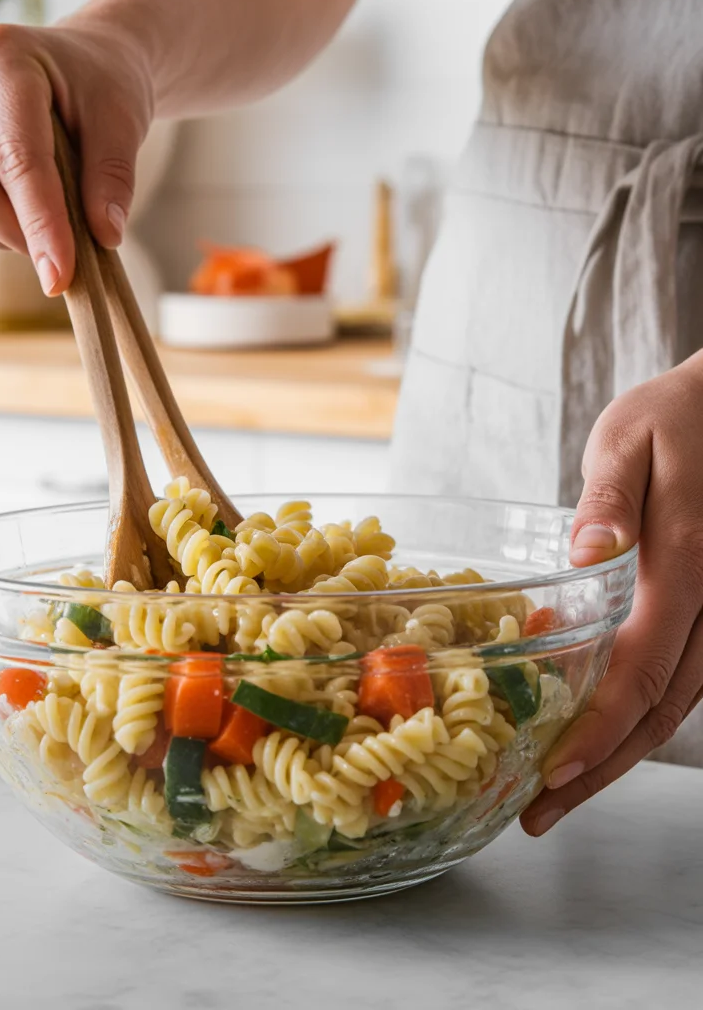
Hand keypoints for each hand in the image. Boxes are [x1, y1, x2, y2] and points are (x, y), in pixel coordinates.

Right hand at [0, 18, 154, 293]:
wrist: (83, 60)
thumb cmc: (104, 85)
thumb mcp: (124, 121)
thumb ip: (114, 176)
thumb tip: (104, 236)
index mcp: (2, 55)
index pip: (16, 158)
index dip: (40, 223)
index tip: (61, 276)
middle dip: (18, 237)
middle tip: (64, 264)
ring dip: (3, 236)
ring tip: (50, 232)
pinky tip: (25, 217)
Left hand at [521, 350, 702, 835]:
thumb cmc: (678, 415)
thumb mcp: (631, 438)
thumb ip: (611, 498)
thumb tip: (588, 554)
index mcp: (687, 563)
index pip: (644, 668)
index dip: (600, 730)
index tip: (553, 774)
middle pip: (663, 708)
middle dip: (602, 769)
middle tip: (541, 813)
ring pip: (677, 703)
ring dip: (620, 753)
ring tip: (561, 792)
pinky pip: (682, 676)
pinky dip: (639, 715)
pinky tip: (598, 734)